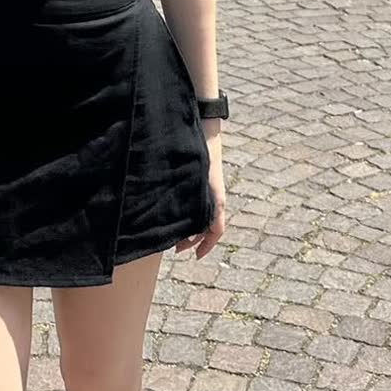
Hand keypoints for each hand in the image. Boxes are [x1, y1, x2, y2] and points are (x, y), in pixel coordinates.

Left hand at [175, 143, 225, 259]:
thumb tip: (191, 230)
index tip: (196, 257)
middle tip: (175, 248)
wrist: (205, 133)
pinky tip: (176, 215)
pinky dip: (189, 216)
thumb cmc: (201, 154)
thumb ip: (200, 205)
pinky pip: (198, 206)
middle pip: (206, 228)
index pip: (216, 231)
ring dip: (190, 229)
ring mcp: (208, 193)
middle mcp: (214, 199)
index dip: (207, 246)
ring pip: (201, 218)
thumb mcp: (201, 184)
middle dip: (192, 241)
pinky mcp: (200, 185)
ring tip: (173, 234)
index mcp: (216, 202)